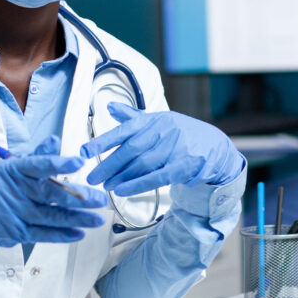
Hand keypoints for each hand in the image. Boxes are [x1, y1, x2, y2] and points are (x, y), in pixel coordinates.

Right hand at [0, 136, 106, 249]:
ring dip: (77, 219)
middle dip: (79, 198)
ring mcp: (17, 213)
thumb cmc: (2, 183)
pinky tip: (80, 233)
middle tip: (100, 199)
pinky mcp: (18, 232)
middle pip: (51, 194)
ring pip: (51, 217)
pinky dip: (62, 235)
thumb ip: (39, 156)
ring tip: (98, 219)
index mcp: (17, 170)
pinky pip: (43, 234)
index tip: (80, 161)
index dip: (59, 163)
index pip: (39, 165)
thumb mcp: (15, 165)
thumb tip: (55, 140)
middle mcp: (17, 191)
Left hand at [80, 102, 244, 195]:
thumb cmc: (181, 134)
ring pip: (142, 164)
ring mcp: (175, 148)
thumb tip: (110, 107)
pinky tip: (122, 190)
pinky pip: (156, 177)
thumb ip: (133, 118)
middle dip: (108, 164)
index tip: (82, 152)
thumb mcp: (159, 121)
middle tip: (92, 177)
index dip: (102, 141)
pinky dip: (137, 185)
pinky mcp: (183, 166)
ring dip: (121, 177)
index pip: (124, 130)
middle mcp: (163, 131)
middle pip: (130, 149)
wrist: (215, 146)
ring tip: (106, 186)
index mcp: (154, 120)